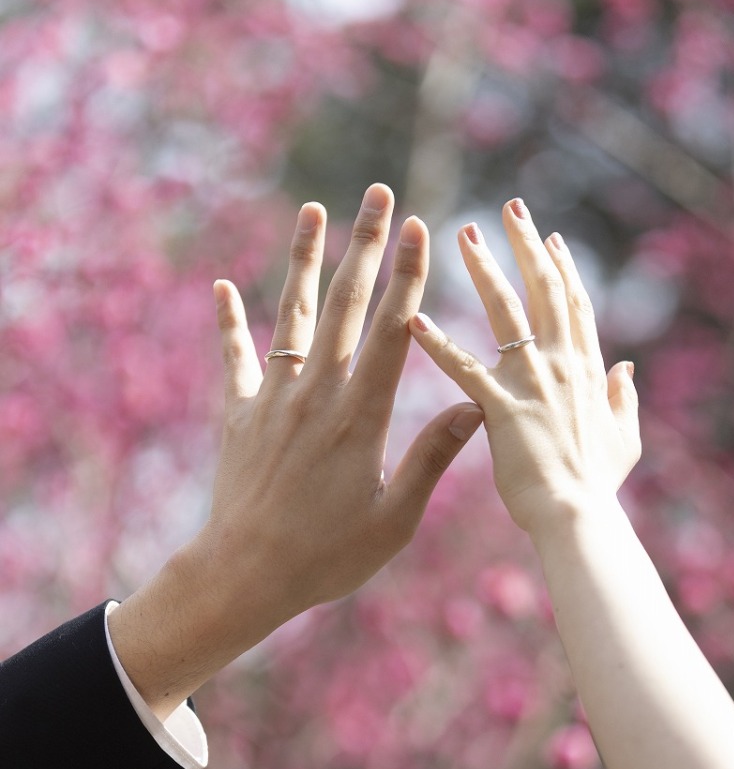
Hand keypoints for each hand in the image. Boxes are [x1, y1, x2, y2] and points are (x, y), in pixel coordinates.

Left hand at [110, 184, 481, 715]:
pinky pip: (234, 358)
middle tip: (379, 194)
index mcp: (361, 417)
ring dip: (303, 259)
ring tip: (313, 209)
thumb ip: (431, 459)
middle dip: (366, 245)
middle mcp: (317, 395)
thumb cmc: (327, 556)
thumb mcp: (394, 520)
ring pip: (292, 315)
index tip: (421, 230)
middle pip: (345, 306)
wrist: (245, 575)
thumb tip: (476, 407)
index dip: (409, 277)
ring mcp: (274, 399)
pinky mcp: (239, 414)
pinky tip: (221, 285)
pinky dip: (228, 322)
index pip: (393, 332)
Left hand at [409, 197, 639, 539]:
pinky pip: (464, 369)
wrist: (578, 520)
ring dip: (484, 270)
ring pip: (506, 313)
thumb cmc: (596, 489)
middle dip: (526, 246)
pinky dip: (439, 343)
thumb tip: (626, 368)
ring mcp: (532, 384)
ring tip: (462, 237)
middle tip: (510, 208)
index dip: (562, 269)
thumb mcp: (625, 440)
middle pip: (545, 292)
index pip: (574, 306)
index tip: (549, 236)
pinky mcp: (501, 410)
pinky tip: (414, 318)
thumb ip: (624, 400)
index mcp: (588, 371)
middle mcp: (562, 366)